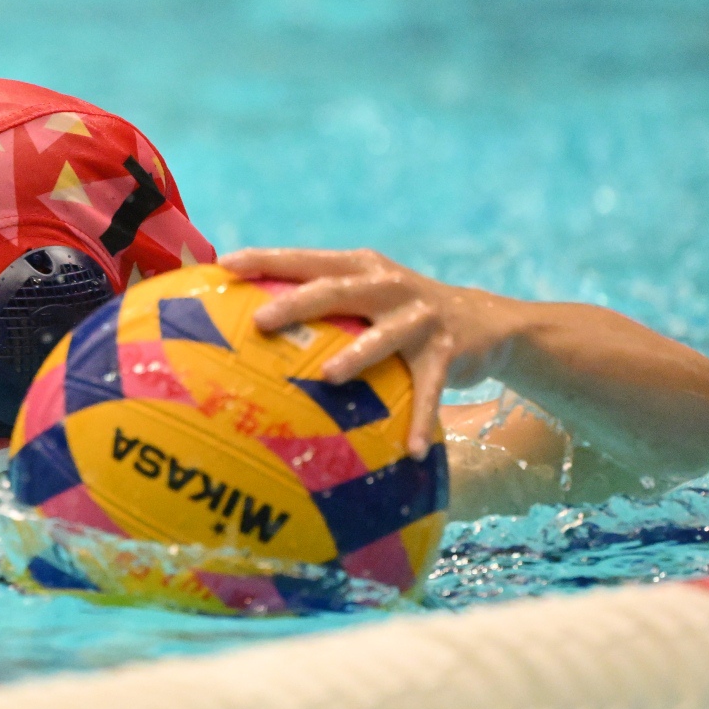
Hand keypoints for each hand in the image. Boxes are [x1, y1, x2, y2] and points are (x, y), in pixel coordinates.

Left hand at [217, 248, 516, 458]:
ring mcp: (420, 317)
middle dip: (299, 302)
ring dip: (358, 356)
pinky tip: (409, 450)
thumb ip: (318, 298)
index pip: (306, 259)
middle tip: (262, 320)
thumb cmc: (398, 311)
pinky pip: (429, 389)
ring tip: (329, 378)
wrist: (483, 321)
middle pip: (338, 289)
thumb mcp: (363, 294)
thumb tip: (246, 317)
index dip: (267, 259)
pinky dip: (420, 419)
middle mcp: (388, 285)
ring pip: (384, 337)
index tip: (226, 264)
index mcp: (359, 267)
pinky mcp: (447, 350)